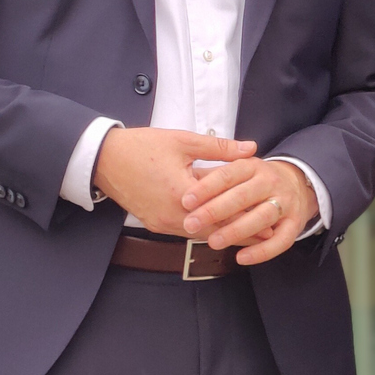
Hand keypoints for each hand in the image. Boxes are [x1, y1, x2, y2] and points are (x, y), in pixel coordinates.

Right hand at [94, 127, 255, 235]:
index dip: (249, 218)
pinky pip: (184, 230)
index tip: (271, 219)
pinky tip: (218, 224)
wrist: (103, 159)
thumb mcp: (183, 141)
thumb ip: (220, 148)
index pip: (222, 213)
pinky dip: (203, 228)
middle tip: (268, 232)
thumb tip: (251, 149)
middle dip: (241, 230)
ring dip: (222, 231)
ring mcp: (160, 223)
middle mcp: (171, 216)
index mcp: (181, 195)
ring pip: (199, 233)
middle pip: (214, 230)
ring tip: (249, 231)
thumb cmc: (142, 147)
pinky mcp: (153, 224)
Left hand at [181, 158, 320, 265]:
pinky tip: (241, 257)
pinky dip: (261, 251)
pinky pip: (280, 241)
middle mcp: (271, 182)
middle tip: (191, 223)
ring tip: (213, 241)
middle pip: (243, 196)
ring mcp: (285, 202)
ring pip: (261, 218)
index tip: (186, 200)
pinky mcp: (295, 223)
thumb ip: (212, 176)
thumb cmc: (256, 180)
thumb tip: (182, 187)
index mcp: (253, 166)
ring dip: (236, 230)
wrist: (299, 183)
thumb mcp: (237, 169)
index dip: (206, 188)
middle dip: (215, 211)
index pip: (228, 175)